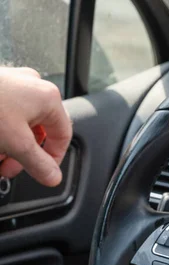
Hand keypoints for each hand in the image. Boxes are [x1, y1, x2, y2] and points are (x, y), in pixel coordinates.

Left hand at [0, 67, 71, 185]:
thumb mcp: (16, 144)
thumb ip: (38, 164)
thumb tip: (52, 177)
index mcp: (48, 98)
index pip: (63, 136)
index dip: (52, 159)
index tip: (41, 172)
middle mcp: (33, 86)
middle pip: (39, 130)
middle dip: (23, 154)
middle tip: (9, 168)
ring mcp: (12, 83)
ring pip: (19, 124)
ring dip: (9, 145)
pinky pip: (4, 114)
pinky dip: (0, 131)